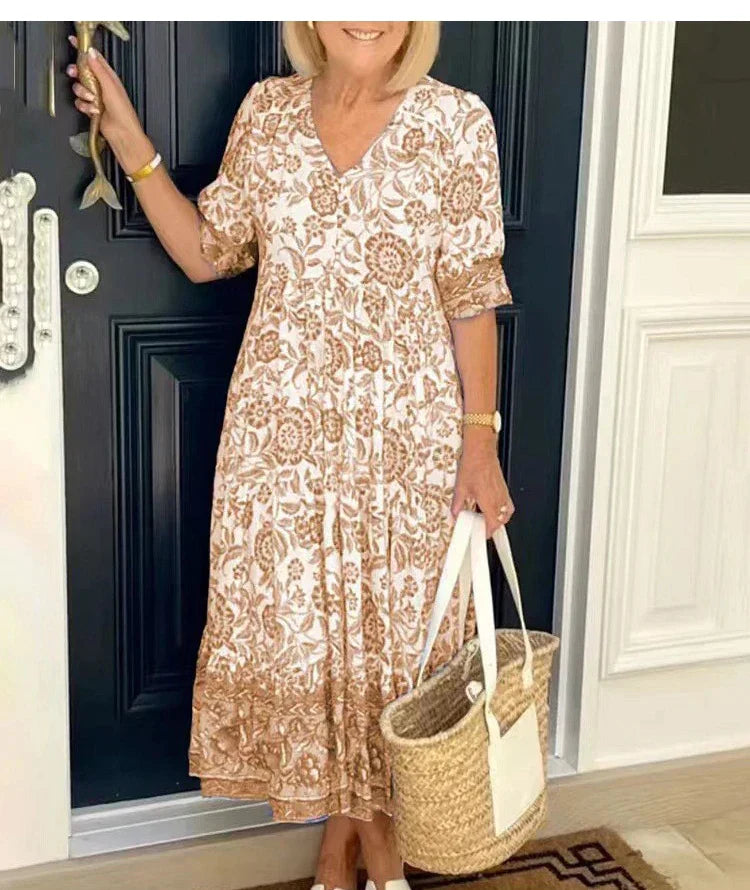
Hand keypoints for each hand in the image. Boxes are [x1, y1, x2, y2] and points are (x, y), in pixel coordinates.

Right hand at [66, 35, 152, 169]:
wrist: (122, 134)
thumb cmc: (123, 113)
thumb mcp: (110, 86)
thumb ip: (99, 68)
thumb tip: (90, 52)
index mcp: (109, 76)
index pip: (94, 58)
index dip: (83, 49)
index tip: (73, 41)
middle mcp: (101, 85)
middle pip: (82, 72)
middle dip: (77, 73)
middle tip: (75, 74)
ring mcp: (95, 97)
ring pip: (78, 87)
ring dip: (83, 94)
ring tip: (93, 100)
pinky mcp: (91, 108)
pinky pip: (79, 102)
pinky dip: (83, 106)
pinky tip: (92, 110)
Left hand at [450, 429, 514, 536]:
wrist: (481, 450)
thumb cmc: (473, 464)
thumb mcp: (461, 487)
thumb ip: (458, 504)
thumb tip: (455, 512)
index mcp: (488, 501)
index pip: (492, 524)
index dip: (487, 532)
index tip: (482, 534)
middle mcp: (498, 498)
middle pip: (501, 521)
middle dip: (493, 527)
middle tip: (484, 528)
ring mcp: (503, 492)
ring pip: (507, 512)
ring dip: (500, 519)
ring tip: (489, 520)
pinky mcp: (504, 486)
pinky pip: (508, 503)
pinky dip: (504, 509)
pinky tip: (496, 507)